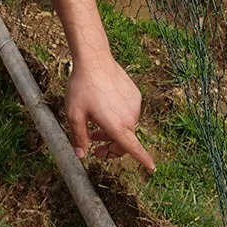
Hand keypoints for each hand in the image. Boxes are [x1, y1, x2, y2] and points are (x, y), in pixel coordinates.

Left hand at [64, 55, 155, 171]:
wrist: (94, 59)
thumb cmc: (82, 87)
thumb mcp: (74, 114)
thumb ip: (79, 137)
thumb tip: (81, 155)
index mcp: (117, 126)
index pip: (133, 149)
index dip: (143, 159)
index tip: (152, 168)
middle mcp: (130, 117)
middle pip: (125, 140)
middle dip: (110, 146)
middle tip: (94, 144)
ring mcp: (134, 104)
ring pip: (126, 125)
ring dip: (113, 129)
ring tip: (94, 123)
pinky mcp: (135, 93)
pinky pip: (128, 110)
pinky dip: (118, 115)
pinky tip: (104, 105)